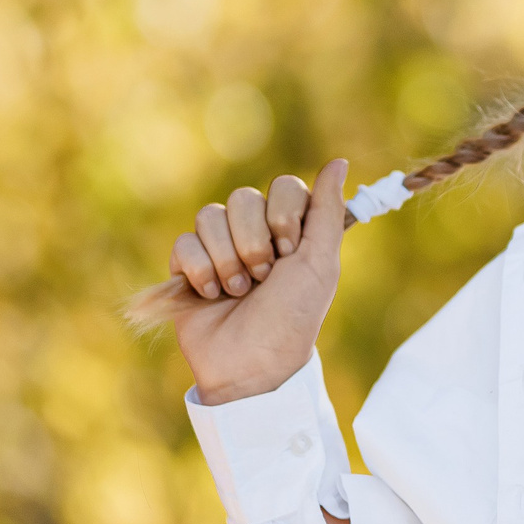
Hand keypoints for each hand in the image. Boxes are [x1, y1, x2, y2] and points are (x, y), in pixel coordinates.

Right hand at [170, 157, 347, 404]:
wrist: (251, 362)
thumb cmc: (292, 317)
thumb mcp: (320, 263)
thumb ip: (328, 211)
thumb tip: (338, 161)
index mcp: (290, 227)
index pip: (283, 186)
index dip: (284, 217)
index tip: (291, 251)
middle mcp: (254, 231)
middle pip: (242, 198)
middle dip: (254, 244)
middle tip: (264, 278)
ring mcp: (218, 246)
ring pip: (209, 216)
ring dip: (228, 260)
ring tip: (238, 292)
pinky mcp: (187, 265)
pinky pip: (185, 242)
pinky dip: (200, 271)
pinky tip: (212, 295)